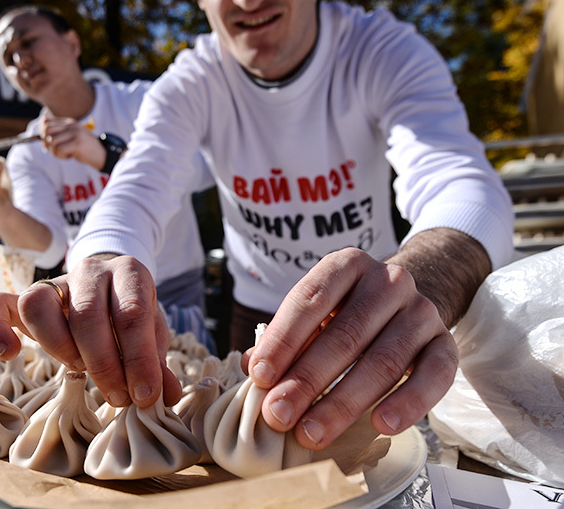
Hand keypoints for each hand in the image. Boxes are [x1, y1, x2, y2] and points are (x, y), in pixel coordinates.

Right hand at [0, 255, 182, 407]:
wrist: (111, 286)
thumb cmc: (131, 316)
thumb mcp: (153, 333)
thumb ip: (157, 363)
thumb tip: (164, 398)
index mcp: (129, 272)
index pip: (131, 314)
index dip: (138, 359)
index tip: (144, 396)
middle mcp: (90, 270)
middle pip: (87, 313)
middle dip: (104, 363)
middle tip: (118, 397)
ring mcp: (54, 281)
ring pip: (39, 305)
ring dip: (60, 347)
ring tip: (80, 371)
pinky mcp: (25, 297)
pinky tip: (9, 354)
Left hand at [40, 116, 105, 169]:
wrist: (103, 155)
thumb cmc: (85, 149)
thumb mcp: (71, 138)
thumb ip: (59, 134)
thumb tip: (42, 136)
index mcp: (69, 122)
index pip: (46, 122)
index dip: (43, 134)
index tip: (49, 143)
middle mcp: (71, 125)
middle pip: (47, 130)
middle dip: (46, 143)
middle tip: (55, 150)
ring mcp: (75, 133)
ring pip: (52, 141)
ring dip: (55, 152)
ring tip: (64, 154)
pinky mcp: (78, 143)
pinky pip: (60, 149)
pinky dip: (61, 156)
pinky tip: (69, 156)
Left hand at [245, 248, 457, 449]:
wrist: (405, 304)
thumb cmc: (346, 313)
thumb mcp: (314, 314)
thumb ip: (283, 338)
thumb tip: (252, 369)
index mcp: (346, 265)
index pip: (309, 299)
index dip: (282, 340)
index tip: (259, 377)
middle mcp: (388, 281)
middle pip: (344, 335)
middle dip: (306, 380)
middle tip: (278, 414)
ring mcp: (421, 311)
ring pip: (384, 361)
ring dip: (344, 402)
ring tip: (312, 433)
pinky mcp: (446, 342)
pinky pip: (434, 376)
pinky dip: (408, 403)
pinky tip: (381, 425)